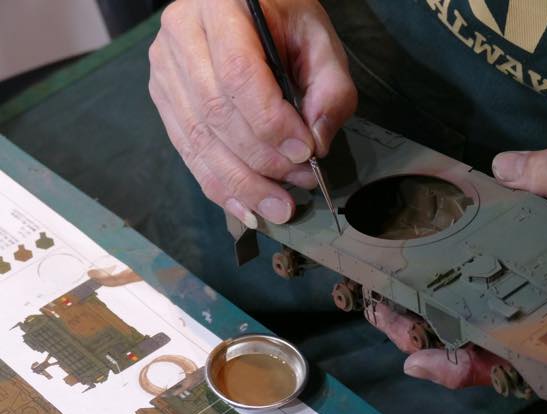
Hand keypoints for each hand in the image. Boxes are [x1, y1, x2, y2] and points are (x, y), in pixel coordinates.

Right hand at [149, 0, 356, 227]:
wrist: (243, 7)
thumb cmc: (285, 20)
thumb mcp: (320, 40)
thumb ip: (330, 88)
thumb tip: (318, 142)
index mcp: (220, 7)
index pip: (238, 74)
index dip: (271, 122)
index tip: (306, 151)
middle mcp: (181, 36)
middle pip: (216, 113)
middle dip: (263, 159)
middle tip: (301, 181)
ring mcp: (166, 70)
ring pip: (199, 141)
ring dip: (243, 184)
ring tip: (281, 207)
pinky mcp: (165, 100)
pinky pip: (190, 153)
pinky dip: (222, 187)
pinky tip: (249, 208)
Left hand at [366, 148, 546, 388]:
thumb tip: (498, 169)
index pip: (495, 362)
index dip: (447, 363)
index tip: (407, 349)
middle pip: (475, 354)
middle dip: (423, 334)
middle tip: (380, 304)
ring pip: (481, 340)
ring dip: (435, 321)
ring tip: (394, 292)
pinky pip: (501, 318)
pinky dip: (466, 305)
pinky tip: (437, 280)